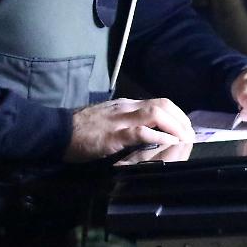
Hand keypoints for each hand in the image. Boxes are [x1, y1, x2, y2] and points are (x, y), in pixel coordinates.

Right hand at [64, 97, 193, 162]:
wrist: (55, 130)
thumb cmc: (80, 128)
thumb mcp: (107, 118)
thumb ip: (125, 120)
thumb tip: (145, 130)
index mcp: (126, 104)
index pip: (159, 102)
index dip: (177, 114)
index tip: (185, 128)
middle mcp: (126, 108)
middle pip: (163, 106)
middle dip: (181, 120)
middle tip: (190, 136)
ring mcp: (120, 120)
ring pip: (156, 114)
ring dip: (175, 127)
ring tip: (184, 140)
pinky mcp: (113, 135)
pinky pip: (141, 132)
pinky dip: (159, 137)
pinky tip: (168, 144)